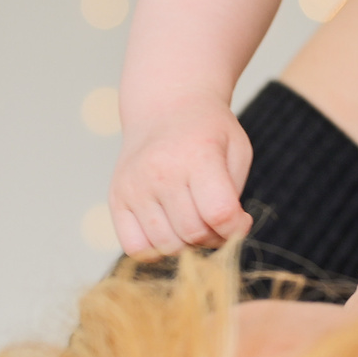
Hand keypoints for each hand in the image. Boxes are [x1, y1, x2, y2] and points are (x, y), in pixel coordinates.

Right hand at [108, 105, 252, 256]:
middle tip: (218, 222)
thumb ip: (234, 194)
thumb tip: (228, 235)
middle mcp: (161, 171)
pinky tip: (169, 229)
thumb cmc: (207, 133)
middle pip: (193, 233)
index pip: (219, 213)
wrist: (165, 107)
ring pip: (166, 245)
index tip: (241, 222)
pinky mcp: (116, 198)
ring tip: (194, 222)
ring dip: (187, 245)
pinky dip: (156, 249)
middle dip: (214, 238)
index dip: (237, 229)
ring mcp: (134, 186)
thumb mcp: (237, 150)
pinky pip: (135, 247)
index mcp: (197, 155)